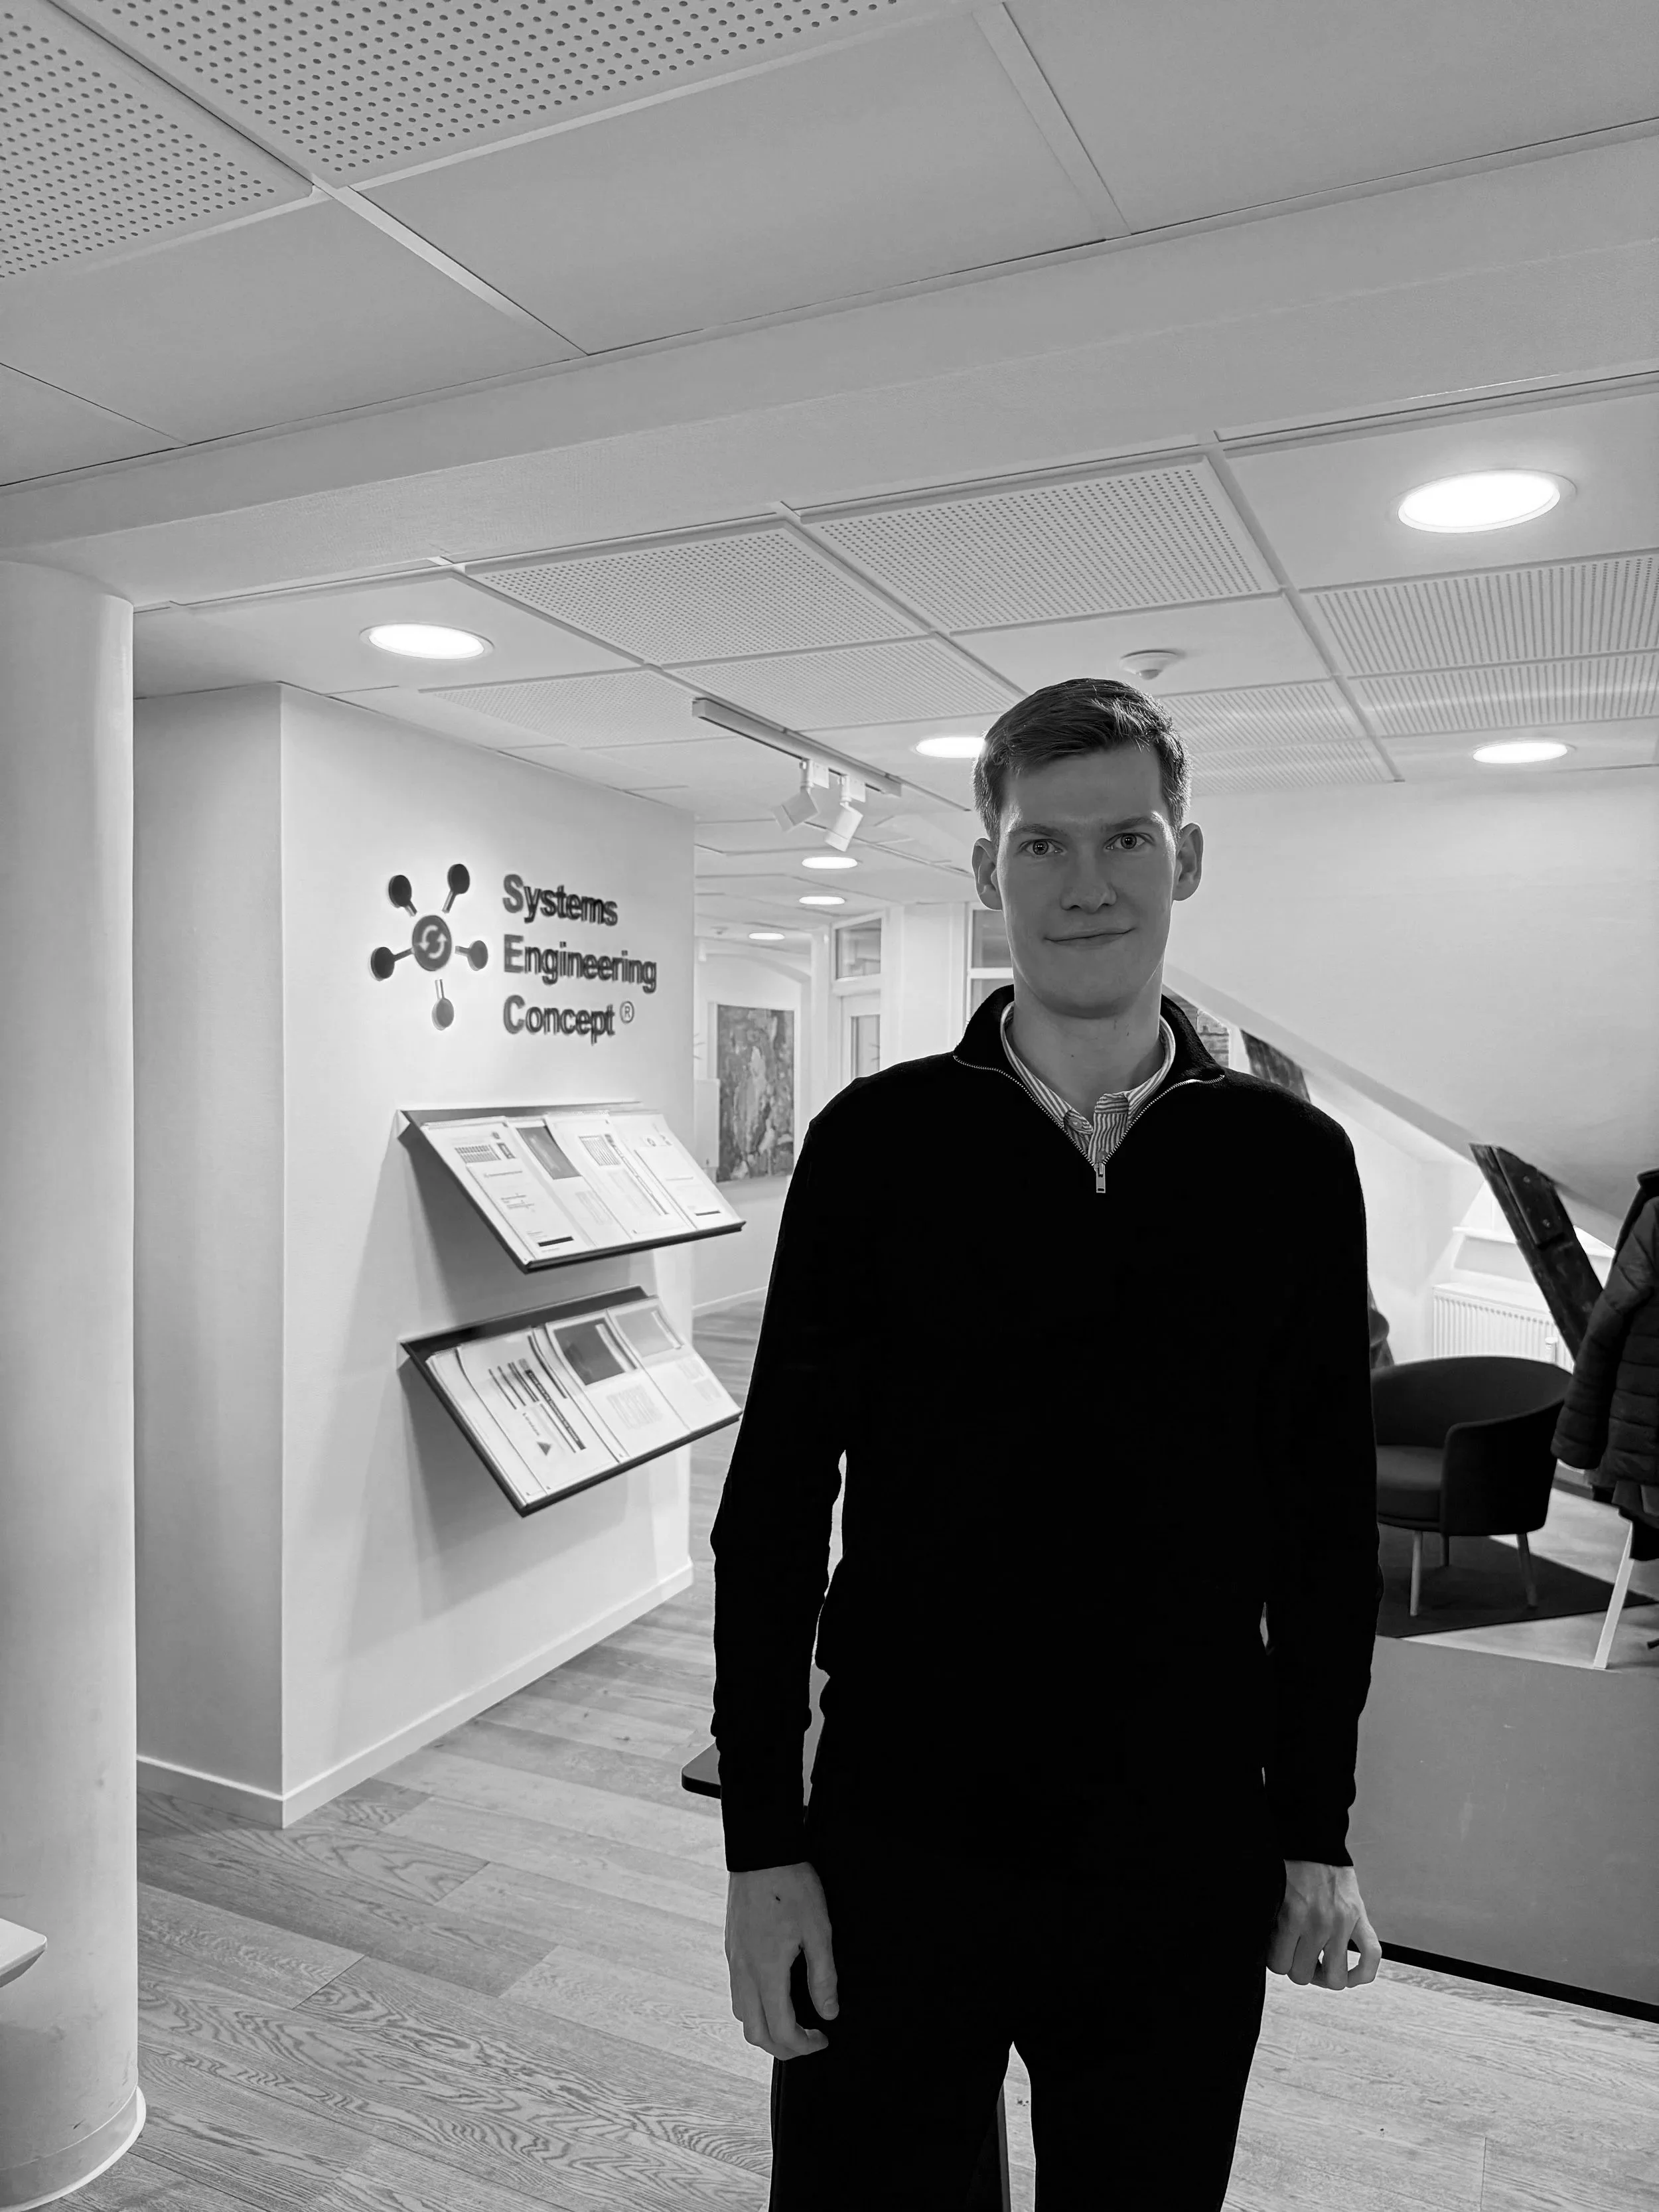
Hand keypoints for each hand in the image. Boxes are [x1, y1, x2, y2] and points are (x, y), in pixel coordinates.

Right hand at [725, 1861, 840, 2058]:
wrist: (760, 1851)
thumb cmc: (790, 1885)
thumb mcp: (818, 1930)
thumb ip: (823, 1976)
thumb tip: (828, 2012)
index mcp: (766, 1972)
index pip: (780, 2031)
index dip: (804, 2046)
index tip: (822, 2038)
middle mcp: (743, 1971)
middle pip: (754, 2033)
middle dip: (782, 2048)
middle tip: (807, 2040)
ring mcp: (733, 1959)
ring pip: (741, 2014)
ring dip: (764, 2029)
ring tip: (791, 2020)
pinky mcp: (731, 1947)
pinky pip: (737, 1991)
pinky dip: (755, 2006)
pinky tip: (774, 1992)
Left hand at [1267, 1859, 1381, 1989]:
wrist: (1315, 1839)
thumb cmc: (1289, 1866)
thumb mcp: (1272, 1894)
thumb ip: (1271, 1923)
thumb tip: (1268, 1954)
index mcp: (1290, 1916)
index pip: (1279, 1966)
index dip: (1278, 1961)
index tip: (1281, 1951)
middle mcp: (1317, 1923)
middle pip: (1303, 1976)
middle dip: (1299, 1968)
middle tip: (1299, 1954)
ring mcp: (1342, 1923)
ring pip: (1335, 1979)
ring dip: (1326, 1975)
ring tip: (1321, 1961)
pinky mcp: (1361, 1918)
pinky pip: (1371, 1959)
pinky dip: (1362, 1973)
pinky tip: (1351, 1972)